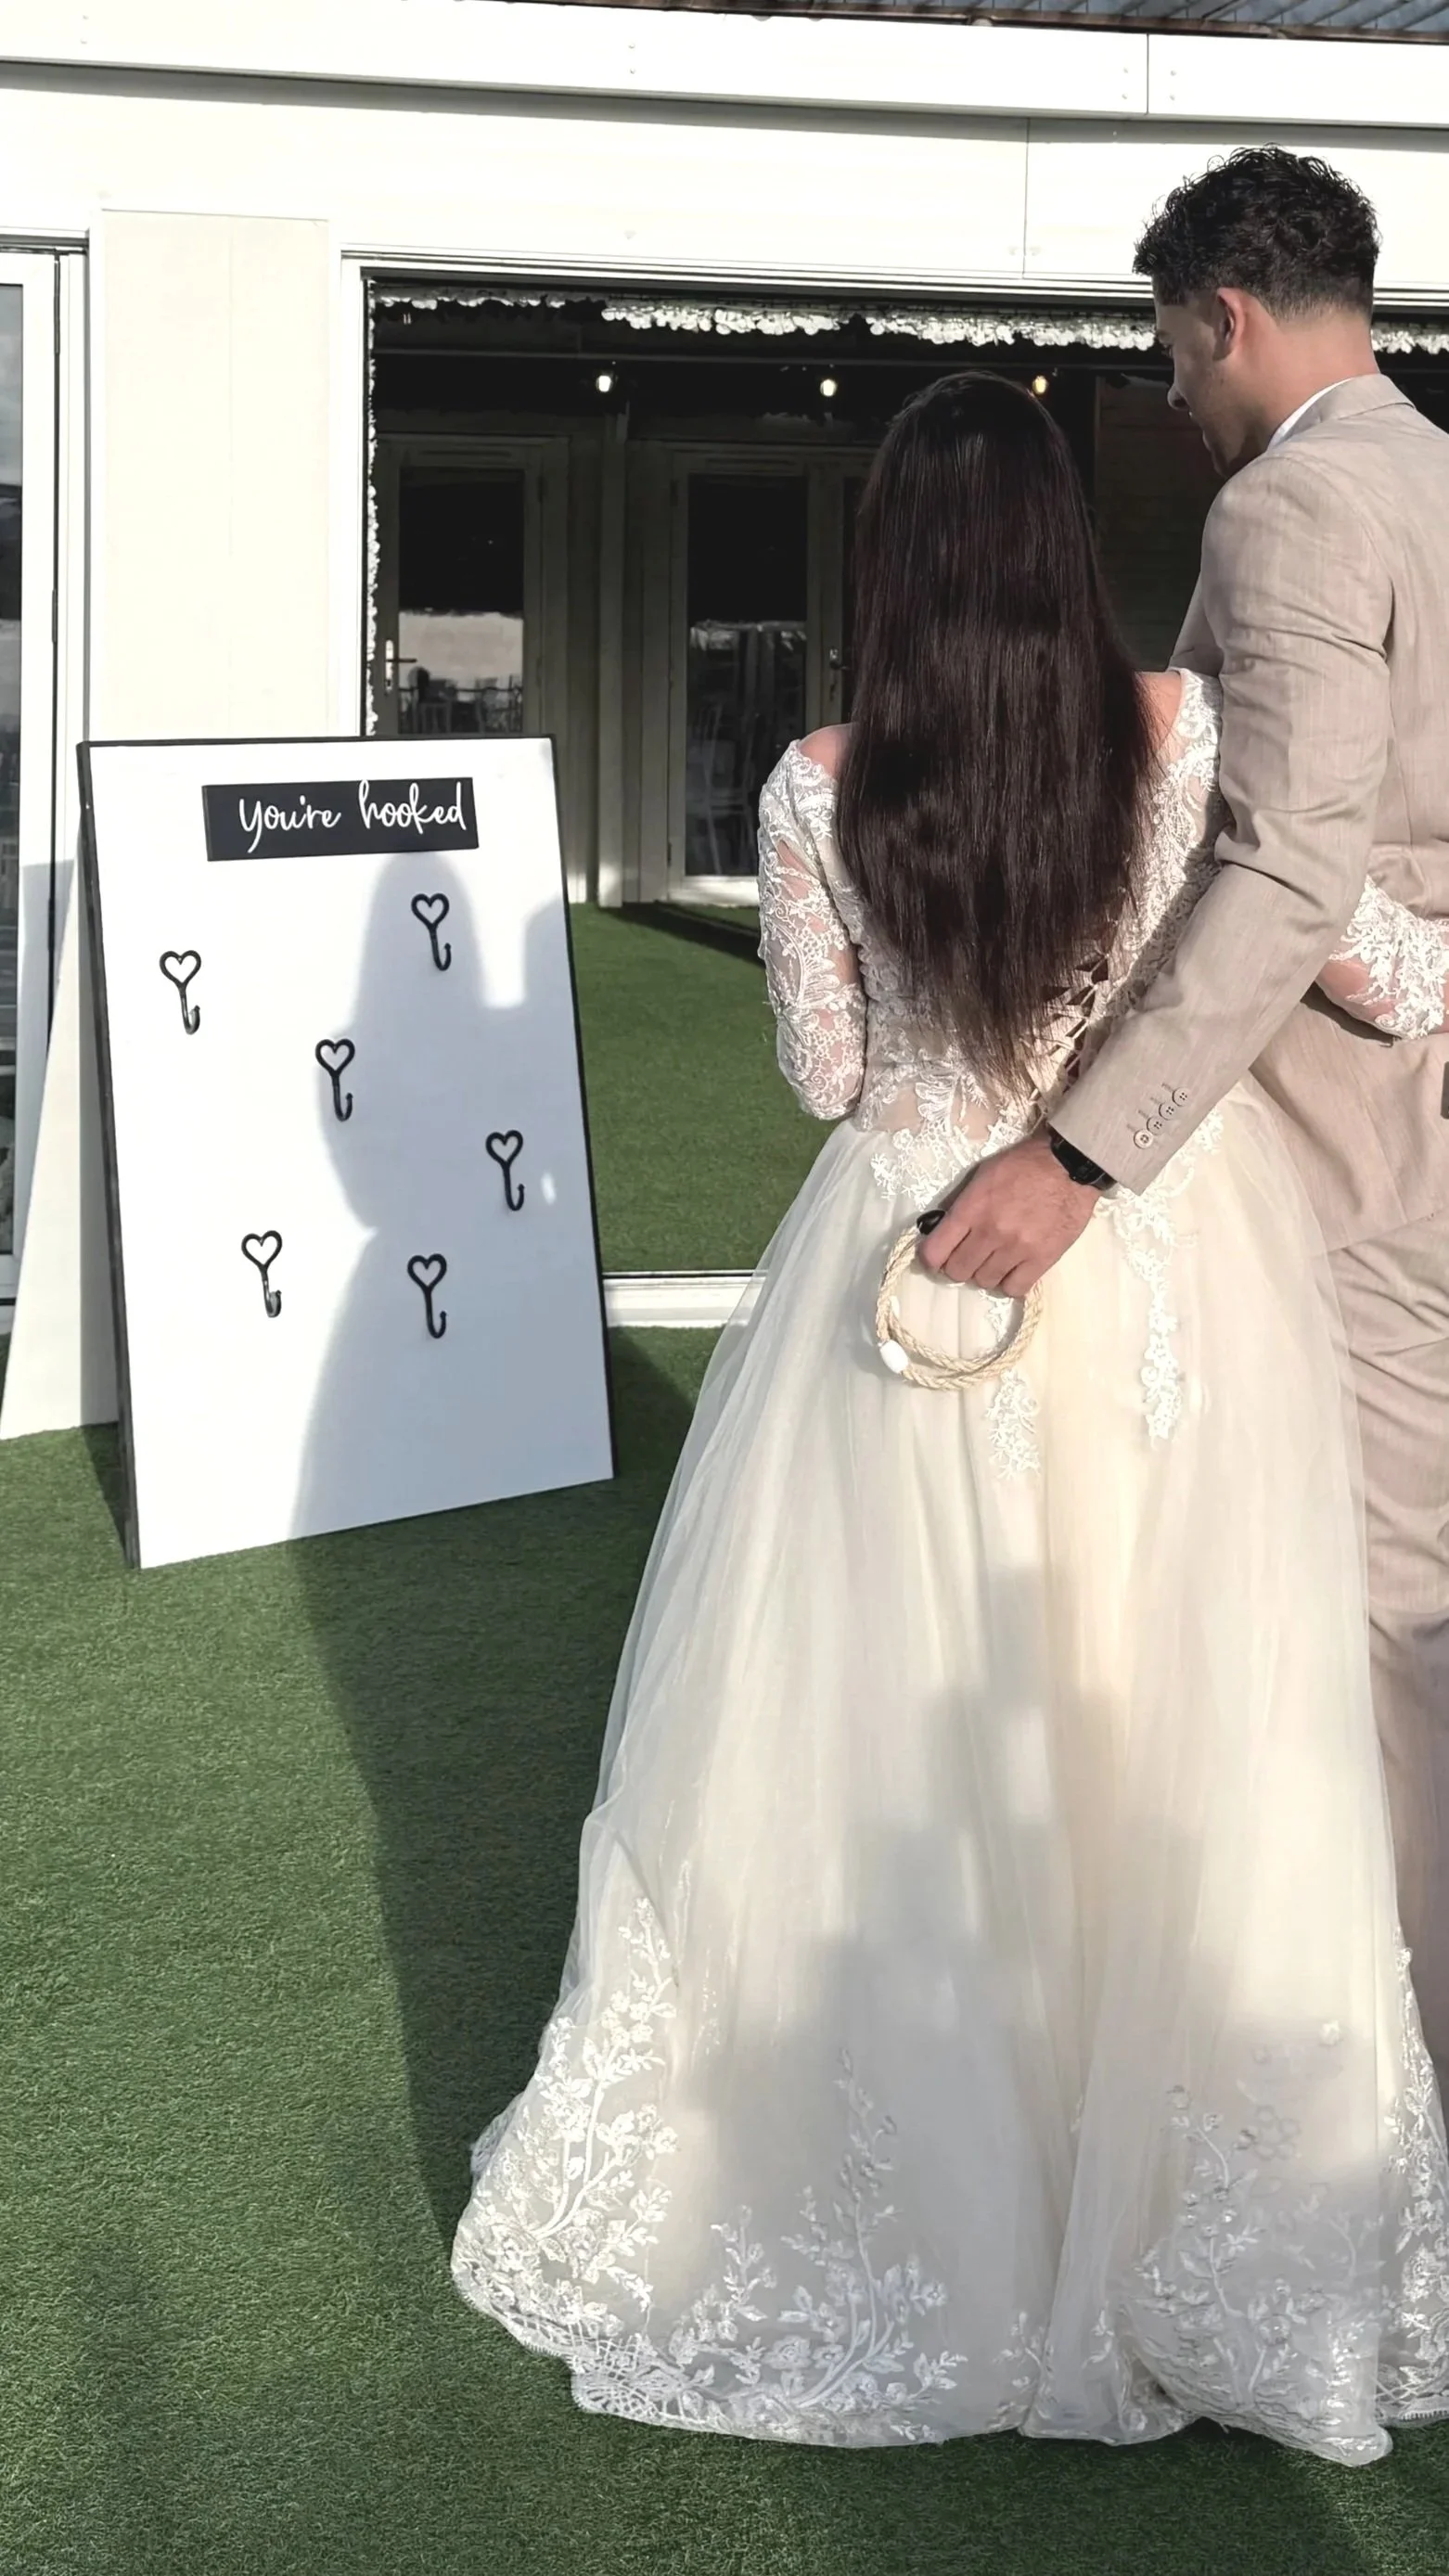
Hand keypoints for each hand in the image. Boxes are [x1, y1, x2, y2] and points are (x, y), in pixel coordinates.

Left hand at [917, 1129, 1100, 1294]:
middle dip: (959, 1265)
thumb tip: (943, 1230)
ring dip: (986, 1273)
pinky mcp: (1042, 1259)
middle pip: (958, 1271)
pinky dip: (1010, 1283)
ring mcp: (1016, 1249)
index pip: (935, 1252)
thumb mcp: (982, 1176)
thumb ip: (962, 1205)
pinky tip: (1014, 1269)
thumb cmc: (1025, 1164)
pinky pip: (1014, 1288)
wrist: (1069, 1165)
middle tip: (970, 1255)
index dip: (932, 1258)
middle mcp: (990, 1232)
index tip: (938, 1257)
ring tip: (996, 1259)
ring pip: (984, 1281)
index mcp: (971, 1209)